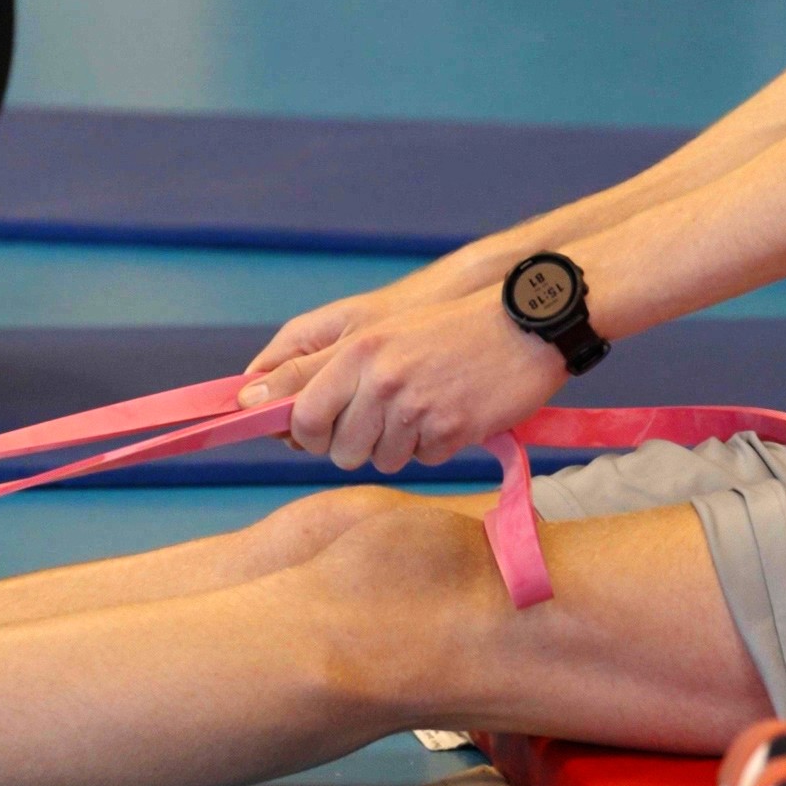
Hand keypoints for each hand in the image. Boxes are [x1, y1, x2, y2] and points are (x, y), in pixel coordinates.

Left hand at [242, 284, 564, 473]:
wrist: (524, 324)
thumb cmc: (448, 328)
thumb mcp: (380, 330)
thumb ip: (323, 363)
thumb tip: (261, 398)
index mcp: (357, 350)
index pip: (297, 407)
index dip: (291, 429)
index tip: (296, 435)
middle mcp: (380, 379)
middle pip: (335, 447)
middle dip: (349, 443)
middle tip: (376, 421)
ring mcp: (415, 408)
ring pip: (378, 459)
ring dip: (396, 444)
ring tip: (421, 408)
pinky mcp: (450, 431)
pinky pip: (422, 460)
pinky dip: (433, 445)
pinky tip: (449, 413)